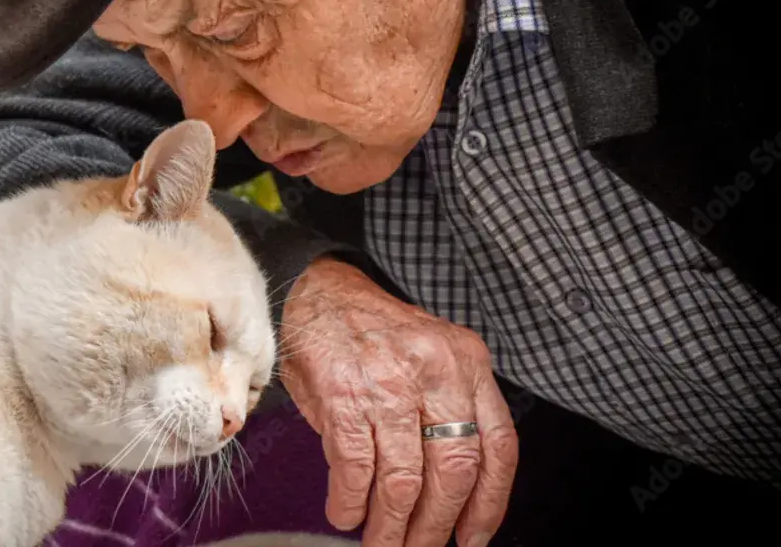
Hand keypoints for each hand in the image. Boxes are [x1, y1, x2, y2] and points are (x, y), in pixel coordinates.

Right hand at [279, 258, 517, 546]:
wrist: (315, 291)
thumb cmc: (370, 333)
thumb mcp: (428, 357)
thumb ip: (448, 411)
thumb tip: (448, 498)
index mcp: (467, 361)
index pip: (498, 445)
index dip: (489, 503)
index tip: (474, 536)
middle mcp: (436, 369)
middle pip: (455, 470)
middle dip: (436, 525)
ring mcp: (388, 381)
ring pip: (404, 479)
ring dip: (390, 525)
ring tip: (381, 542)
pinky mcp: (343, 394)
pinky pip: (355, 467)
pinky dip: (350, 501)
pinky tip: (345, 512)